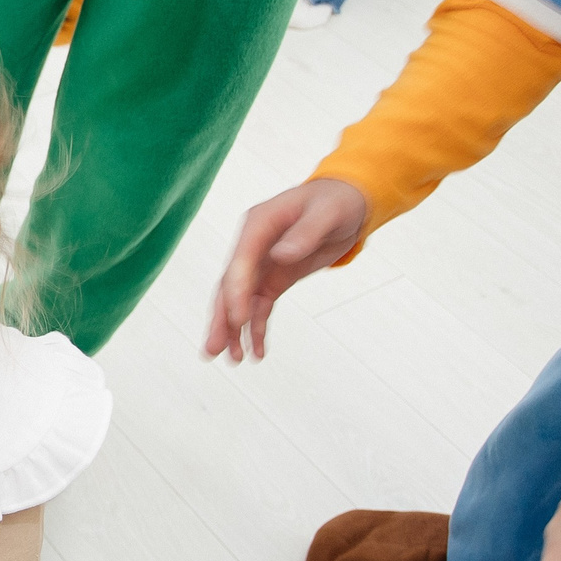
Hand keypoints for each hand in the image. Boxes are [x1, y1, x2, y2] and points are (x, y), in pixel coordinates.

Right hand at [205, 178, 369, 361]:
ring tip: (233, 360)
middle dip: (222, 319)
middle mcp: (252, 245)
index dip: (235, 293)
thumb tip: (281, 255)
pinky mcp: (273, 277)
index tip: (237, 321)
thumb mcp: (326, 214)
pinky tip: (257, 351)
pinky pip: (259, 306)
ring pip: (239, 300)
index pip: (239, 263)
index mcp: (258, 224)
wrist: (347, 201)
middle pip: (229, 286)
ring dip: (233, 330)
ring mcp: (260, 263)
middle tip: (213, 350)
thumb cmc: (336, 201)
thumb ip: (305, 233)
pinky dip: (256, 328)